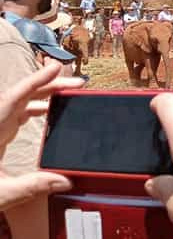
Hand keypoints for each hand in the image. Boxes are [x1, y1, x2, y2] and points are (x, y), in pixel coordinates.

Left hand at [0, 62, 85, 210]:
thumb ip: (31, 186)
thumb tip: (64, 180)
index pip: (13, 99)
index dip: (36, 81)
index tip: (56, 67)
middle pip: (21, 97)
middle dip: (49, 86)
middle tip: (77, 85)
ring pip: (19, 104)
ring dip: (43, 97)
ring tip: (68, 95)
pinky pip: (16, 115)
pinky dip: (34, 109)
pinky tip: (47, 112)